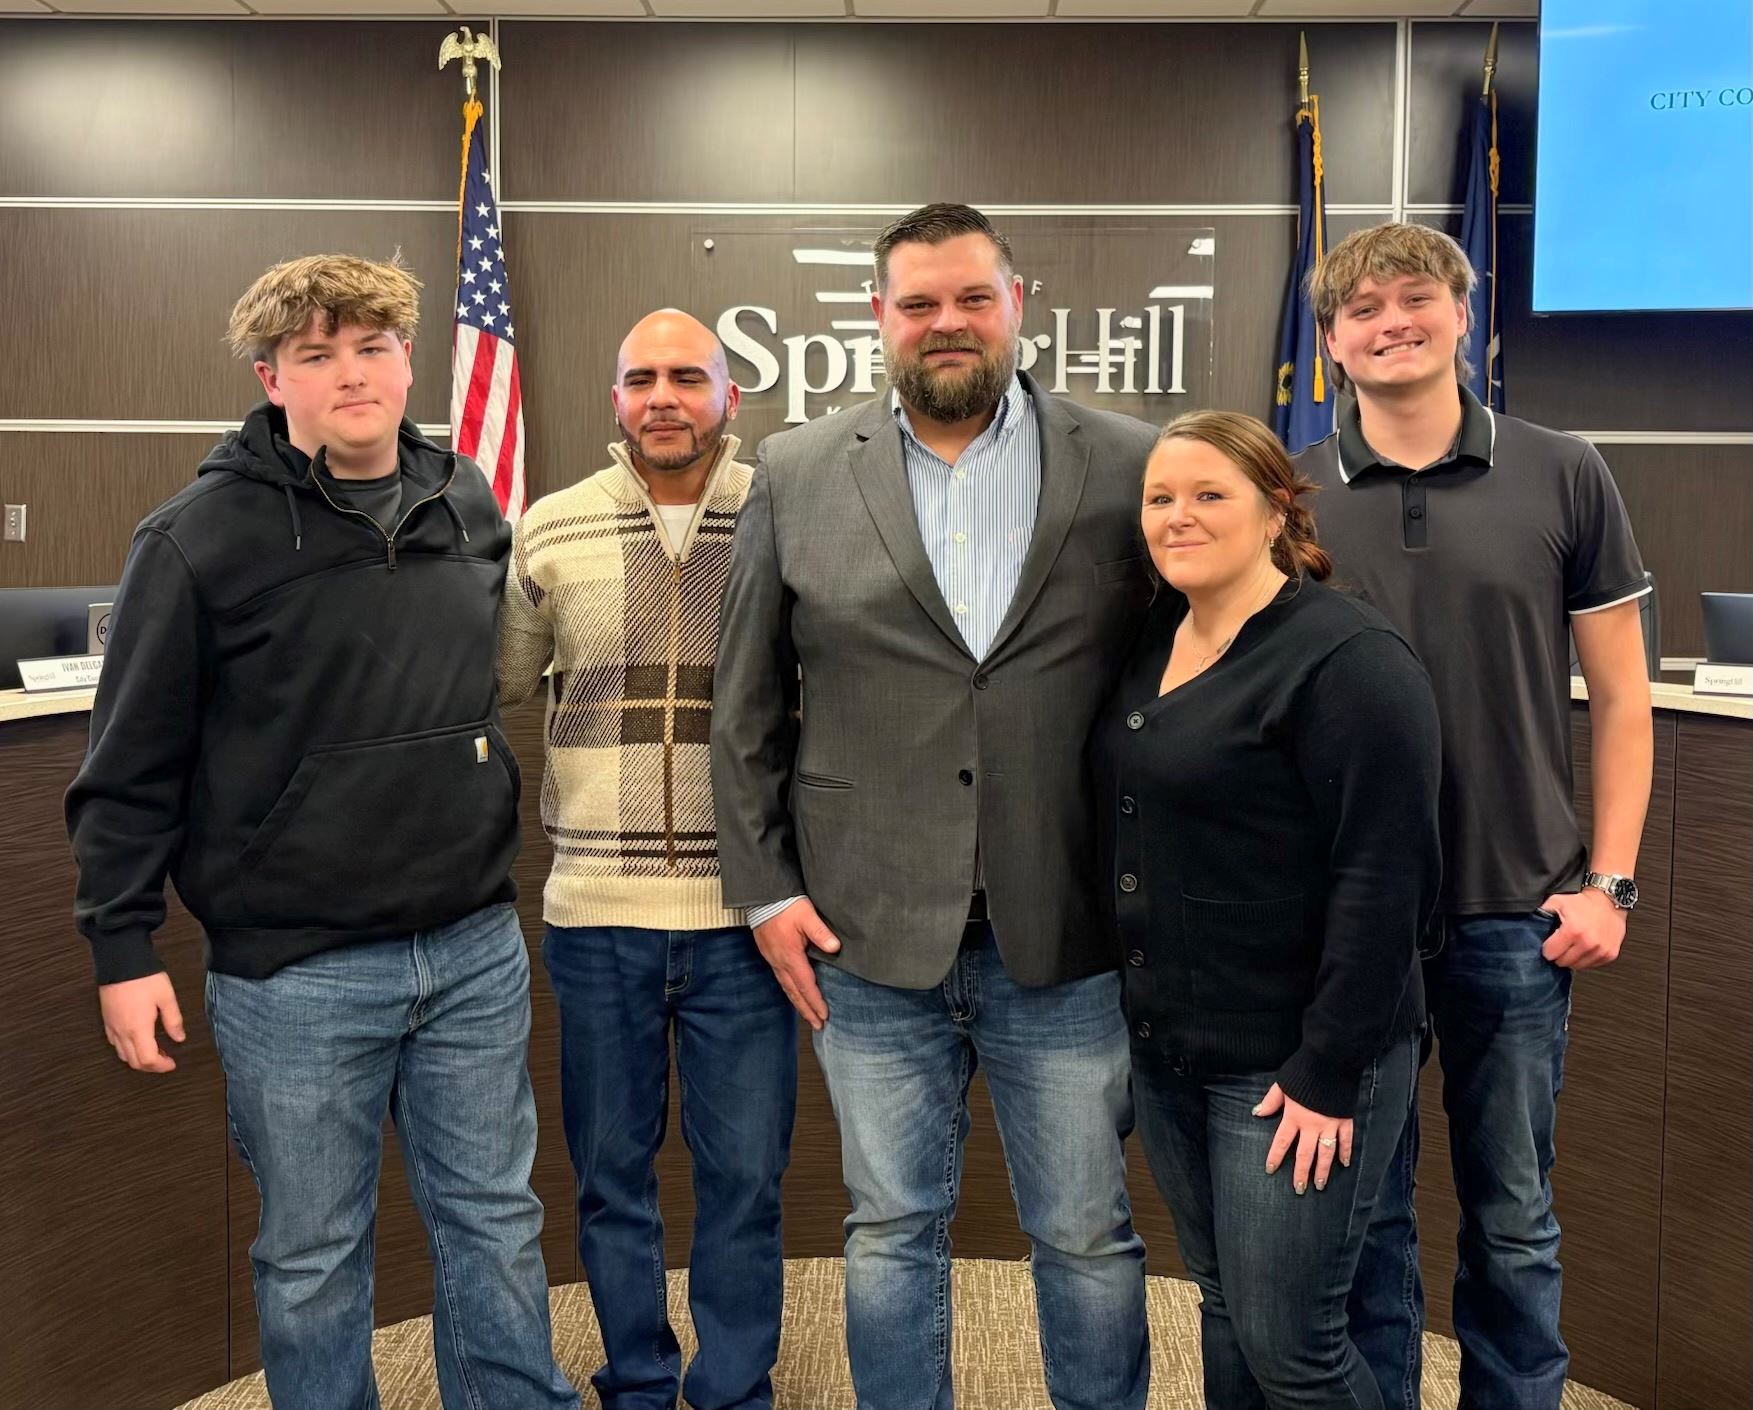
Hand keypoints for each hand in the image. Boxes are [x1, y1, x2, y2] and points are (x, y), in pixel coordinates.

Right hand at [98, 972, 184, 1072]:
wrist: (120, 962)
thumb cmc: (144, 978)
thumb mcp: (166, 997)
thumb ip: (173, 1020)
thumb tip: (179, 1038)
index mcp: (138, 1029)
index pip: (148, 1060)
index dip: (161, 1066)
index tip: (172, 1063)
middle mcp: (122, 1032)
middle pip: (134, 1062)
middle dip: (151, 1066)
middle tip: (166, 1059)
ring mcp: (112, 1027)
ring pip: (123, 1055)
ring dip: (139, 1059)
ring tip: (155, 1050)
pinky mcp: (106, 1020)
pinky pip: (115, 1043)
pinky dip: (127, 1049)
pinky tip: (138, 1040)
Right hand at [753, 899, 841, 1030]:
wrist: (762, 896)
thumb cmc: (786, 904)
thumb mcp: (807, 915)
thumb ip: (821, 933)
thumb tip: (835, 948)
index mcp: (790, 956)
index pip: (806, 985)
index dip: (815, 1002)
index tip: (824, 1016)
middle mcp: (780, 962)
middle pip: (795, 993)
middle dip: (807, 1010)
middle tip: (818, 1025)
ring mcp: (773, 959)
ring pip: (786, 987)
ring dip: (798, 1003)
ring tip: (808, 1015)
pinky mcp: (770, 954)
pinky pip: (781, 979)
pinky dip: (790, 991)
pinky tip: (795, 993)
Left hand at [1255, 1082, 1351, 1193]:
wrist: (1329, 1062)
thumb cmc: (1303, 1072)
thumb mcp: (1282, 1085)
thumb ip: (1271, 1101)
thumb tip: (1257, 1113)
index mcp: (1294, 1117)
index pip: (1282, 1142)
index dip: (1275, 1157)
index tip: (1270, 1170)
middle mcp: (1312, 1125)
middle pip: (1305, 1155)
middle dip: (1301, 1173)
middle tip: (1299, 1189)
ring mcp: (1330, 1125)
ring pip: (1326, 1154)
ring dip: (1322, 1171)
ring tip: (1320, 1185)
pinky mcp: (1345, 1120)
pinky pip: (1346, 1141)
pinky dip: (1345, 1153)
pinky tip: (1344, 1164)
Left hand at [1540, 887, 1625, 969]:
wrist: (1609, 901)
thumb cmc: (1583, 902)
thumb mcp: (1557, 902)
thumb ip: (1542, 914)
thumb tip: (1529, 925)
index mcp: (1572, 931)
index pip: (1550, 954)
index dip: (1547, 948)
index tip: (1549, 943)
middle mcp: (1588, 943)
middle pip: (1562, 962)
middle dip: (1559, 954)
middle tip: (1562, 943)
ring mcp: (1601, 950)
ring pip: (1576, 966)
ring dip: (1572, 958)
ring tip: (1573, 944)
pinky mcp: (1610, 955)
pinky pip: (1591, 965)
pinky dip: (1585, 958)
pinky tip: (1584, 947)